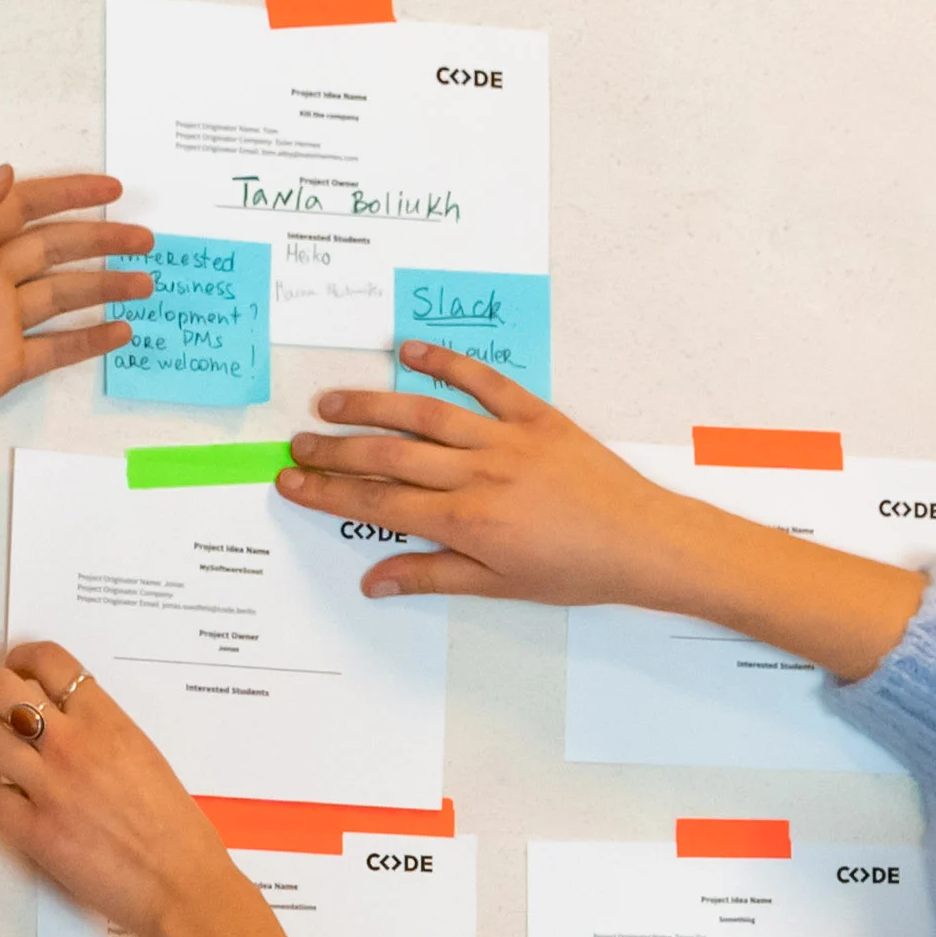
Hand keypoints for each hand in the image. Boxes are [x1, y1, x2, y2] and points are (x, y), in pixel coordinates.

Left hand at [0, 169, 155, 595]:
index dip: (71, 195)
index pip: (29, 207)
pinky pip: (58, 348)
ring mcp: (1, 322)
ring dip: (105, 287)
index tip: (112, 190)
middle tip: (146, 238)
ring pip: (65, 296)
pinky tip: (120, 330)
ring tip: (146, 282)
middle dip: (102, 241)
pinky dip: (90, 340)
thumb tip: (5, 172)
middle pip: (57, 249)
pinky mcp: (7, 364)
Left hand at [0, 645, 264, 936]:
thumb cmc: (177, 829)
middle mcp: (74, 746)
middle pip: (1, 688)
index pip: (49, 661)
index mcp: (108, 722)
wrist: (182, 884)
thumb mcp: (146, 758)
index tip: (16, 671)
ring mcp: (52, 788)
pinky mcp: (36, 832)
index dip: (20, 658)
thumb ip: (105, 734)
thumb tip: (69, 725)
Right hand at [270, 347, 703, 605]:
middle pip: (388, 456)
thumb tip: (373, 581)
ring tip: (332, 403)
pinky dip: (445, 363)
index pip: (379, 503)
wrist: (642, 542)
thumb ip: (431, 575)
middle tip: (298, 444)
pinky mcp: (536, 416)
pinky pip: (483, 382)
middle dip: (336, 451)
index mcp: (465, 521)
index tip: (293, 482)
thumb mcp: (498, 584)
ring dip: (372, 406)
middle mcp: (478, 474)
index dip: (328, 492)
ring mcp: (505, 439)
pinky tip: (409, 351)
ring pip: (423, 415)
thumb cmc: (575, 570)